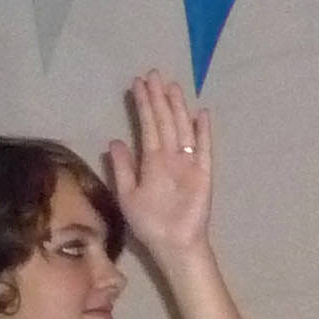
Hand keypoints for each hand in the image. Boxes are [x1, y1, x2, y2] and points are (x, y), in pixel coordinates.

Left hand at [104, 71, 212, 260]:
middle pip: (164, 122)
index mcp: (151, 161)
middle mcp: (169, 157)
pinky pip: (204, 150)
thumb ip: (122, 168)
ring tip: (172, 86)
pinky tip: (202, 114)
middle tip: (153, 73)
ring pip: (182, 129)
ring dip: (178, 108)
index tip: (137, 84)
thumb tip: (115, 140)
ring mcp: (187, 164)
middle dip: (158, 98)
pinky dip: (203, 133)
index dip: (143, 105)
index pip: (146, 126)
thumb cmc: (149, 223)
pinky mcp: (203, 174)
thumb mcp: (126, 194)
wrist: (172, 244)